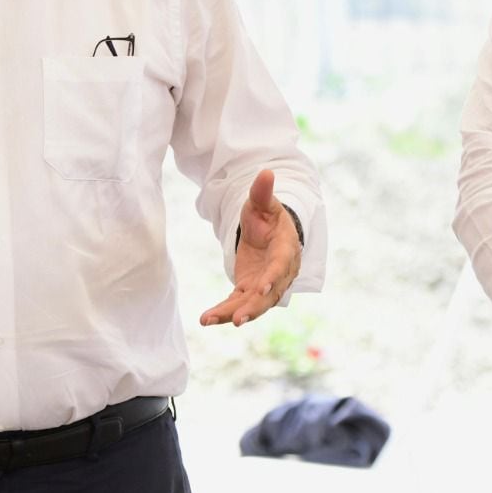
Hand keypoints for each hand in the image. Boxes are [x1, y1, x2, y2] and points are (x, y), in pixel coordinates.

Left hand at [200, 169, 301, 326]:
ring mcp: (265, 284)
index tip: (263, 287)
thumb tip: (266, 172)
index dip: (274, 276)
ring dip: (233, 314)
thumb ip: (262, 193)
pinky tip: (206, 319)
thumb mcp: (263, 204)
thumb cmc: (268, 217)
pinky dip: (222, 312)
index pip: (281, 264)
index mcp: (286, 249)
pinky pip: (237, 304)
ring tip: (210, 321)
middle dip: (253, 307)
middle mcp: (279, 273)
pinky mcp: (250, 291)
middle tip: (238, 319)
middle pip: (269, 294)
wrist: (268, 234)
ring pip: (252, 304)